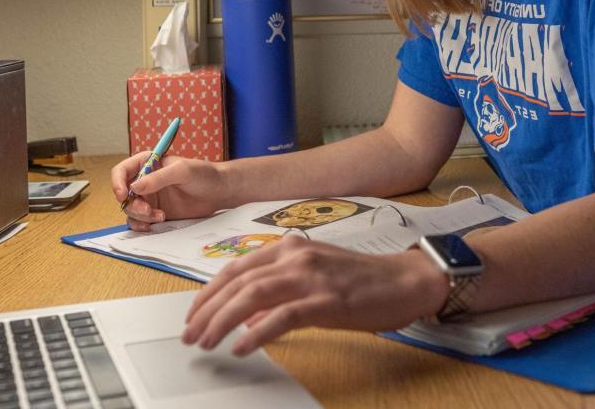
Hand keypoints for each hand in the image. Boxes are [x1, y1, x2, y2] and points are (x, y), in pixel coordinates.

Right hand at [110, 153, 225, 229]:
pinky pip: (139, 221)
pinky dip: (142, 225)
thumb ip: (159, 178)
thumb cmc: (203, 174)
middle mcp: (145, 181)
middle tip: (148, 211)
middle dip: (132, 204)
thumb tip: (134, 187)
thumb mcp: (182, 171)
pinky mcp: (155, 213)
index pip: (122, 171)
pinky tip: (153, 225)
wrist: (218, 192)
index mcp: (148, 163)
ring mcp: (150, 198)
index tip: (123, 194)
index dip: (117, 182)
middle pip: (124, 194)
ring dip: (139, 216)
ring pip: (130, 210)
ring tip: (160, 216)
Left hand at [181, 236, 449, 355]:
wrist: (404, 280)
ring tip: (206, 342)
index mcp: (290, 248)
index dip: (209, 291)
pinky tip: (241, 348)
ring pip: (253, 295)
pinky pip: (282, 316)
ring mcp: (311, 276)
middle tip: (190, 334)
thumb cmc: (360, 280)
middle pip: (238, 280)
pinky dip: (257, 333)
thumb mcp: (312, 278)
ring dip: (222, 320)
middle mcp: (295, 255)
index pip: (237, 267)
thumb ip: (278, 292)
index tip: (194, 313)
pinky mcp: (326, 300)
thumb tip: (246, 318)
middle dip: (207, 309)